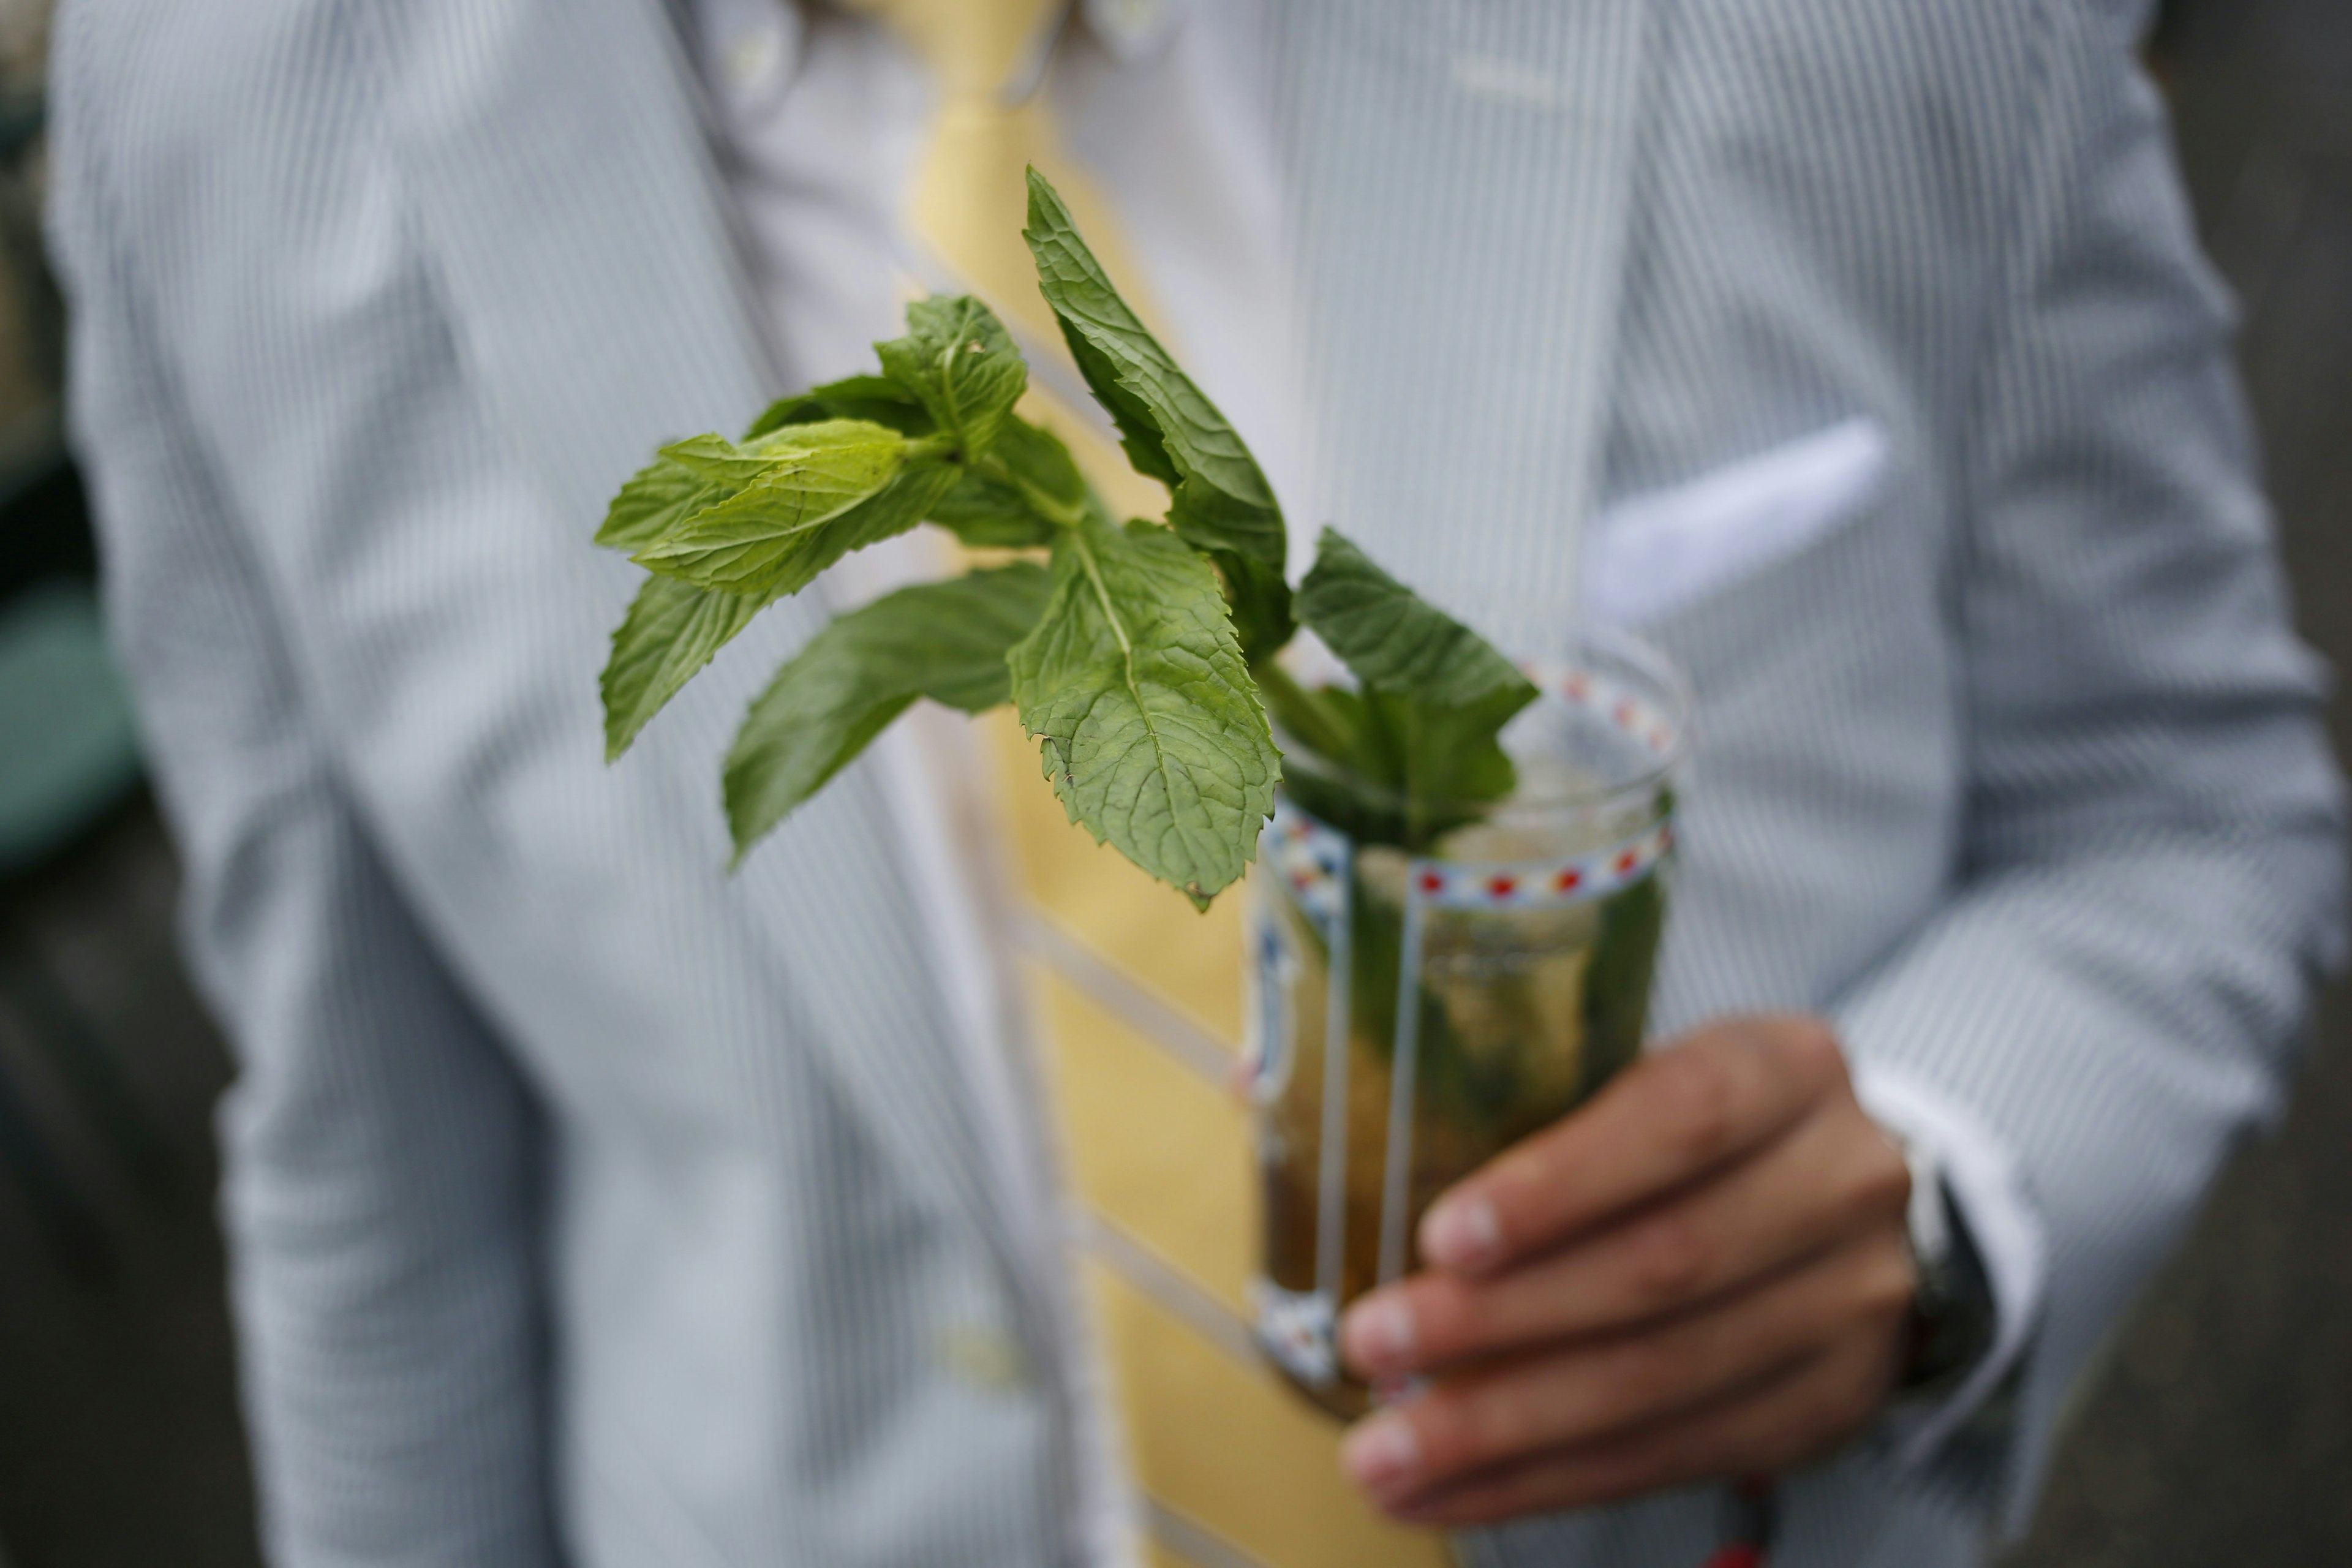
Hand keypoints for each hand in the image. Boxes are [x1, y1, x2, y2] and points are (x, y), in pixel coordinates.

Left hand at [1335, 1015, 1915, 1525]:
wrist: (1836, 1199)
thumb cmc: (1694, 1126)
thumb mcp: (1637, 1067)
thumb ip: (1525, 1105)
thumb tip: (1322, 1147)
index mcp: (1784, 1067)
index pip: (1681, 1119)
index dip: (1559, 1184)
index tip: (1443, 1236)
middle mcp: (1839, 1183)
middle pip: (1661, 1265)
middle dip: (1500, 1319)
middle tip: (1375, 1342)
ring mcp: (1847, 1305)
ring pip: (1660, 1380)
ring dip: (1505, 1427)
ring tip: (1387, 1449)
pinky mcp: (1823, 1406)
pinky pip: (1669, 1456)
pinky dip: (1544, 1480)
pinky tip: (1452, 1487)